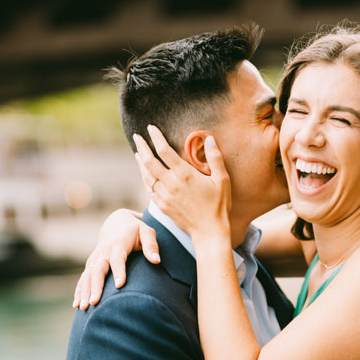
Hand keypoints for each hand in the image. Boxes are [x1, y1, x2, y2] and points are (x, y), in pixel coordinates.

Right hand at [72, 208, 160, 308]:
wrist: (117, 223)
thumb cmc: (136, 231)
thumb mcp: (147, 232)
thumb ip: (151, 245)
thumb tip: (157, 261)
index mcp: (118, 243)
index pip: (117, 259)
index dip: (118, 271)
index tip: (119, 285)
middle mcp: (104, 251)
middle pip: (98, 269)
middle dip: (95, 286)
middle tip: (94, 302)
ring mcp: (95, 258)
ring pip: (88, 275)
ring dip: (84, 291)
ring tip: (83, 307)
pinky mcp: (91, 264)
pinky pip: (83, 278)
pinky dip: (79, 291)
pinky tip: (77, 305)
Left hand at [133, 126, 231, 241]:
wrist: (209, 231)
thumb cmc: (218, 206)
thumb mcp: (222, 180)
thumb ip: (215, 158)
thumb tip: (209, 139)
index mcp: (185, 174)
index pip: (164, 150)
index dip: (156, 137)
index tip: (150, 128)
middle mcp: (171, 184)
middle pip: (149, 161)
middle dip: (141, 147)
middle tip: (137, 137)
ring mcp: (164, 196)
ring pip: (146, 176)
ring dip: (140, 162)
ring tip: (138, 153)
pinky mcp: (162, 206)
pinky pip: (149, 190)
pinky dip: (145, 179)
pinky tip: (145, 175)